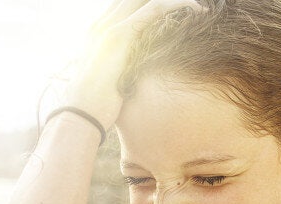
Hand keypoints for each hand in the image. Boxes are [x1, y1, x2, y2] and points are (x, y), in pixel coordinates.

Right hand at [63, 0, 202, 129]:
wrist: (80, 115)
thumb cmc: (96, 104)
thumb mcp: (110, 80)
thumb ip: (122, 68)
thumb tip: (135, 75)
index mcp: (98, 33)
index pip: (127, 6)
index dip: (152, 5)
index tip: (177, 10)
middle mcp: (102, 24)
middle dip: (166, 1)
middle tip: (193, 5)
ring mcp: (109, 28)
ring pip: (150, 0)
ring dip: (177, 1)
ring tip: (199, 6)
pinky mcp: (120, 36)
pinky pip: (155, 8)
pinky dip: (177, 5)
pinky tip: (195, 8)